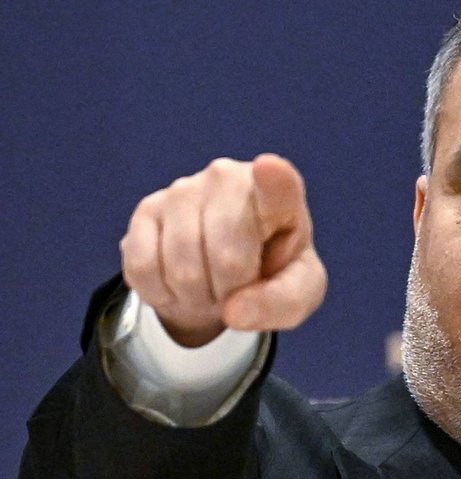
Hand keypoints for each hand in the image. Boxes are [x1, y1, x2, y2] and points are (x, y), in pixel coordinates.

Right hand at [119, 154, 326, 346]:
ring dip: (198, 297)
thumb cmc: (271, 272)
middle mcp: (228, 179)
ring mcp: (183, 190)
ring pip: (182, 270)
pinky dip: (163, 293)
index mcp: (280, 197)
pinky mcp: (146, 210)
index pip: (278, 184)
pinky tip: (179, 282)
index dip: (272, 179)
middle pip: (227, 261)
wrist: (228, 273)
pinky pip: (144, 269)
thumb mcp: (298, 292)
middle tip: (238, 285)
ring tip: (212, 284)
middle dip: (232, 292)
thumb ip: (284, 302)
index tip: (268, 168)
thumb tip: (234, 311)